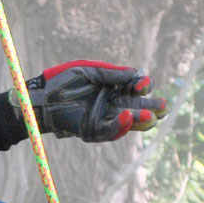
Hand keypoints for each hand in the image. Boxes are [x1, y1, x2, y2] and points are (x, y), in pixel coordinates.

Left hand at [22, 60, 168, 142]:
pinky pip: (111, 131)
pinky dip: (121, 126)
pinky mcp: (94, 130)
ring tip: (151, 116)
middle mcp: (114, 103)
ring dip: (141, 119)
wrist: (40, 96)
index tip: (141, 82)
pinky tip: (128, 117)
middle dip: (153, 107)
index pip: (138, 87)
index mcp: (115, 86)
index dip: (144, 85)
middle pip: (140, 106)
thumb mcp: (88, 70)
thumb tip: (135, 73)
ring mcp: (105, 117)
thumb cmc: (62, 79)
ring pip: (130, 121)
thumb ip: (111, 73)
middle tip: (163, 106)